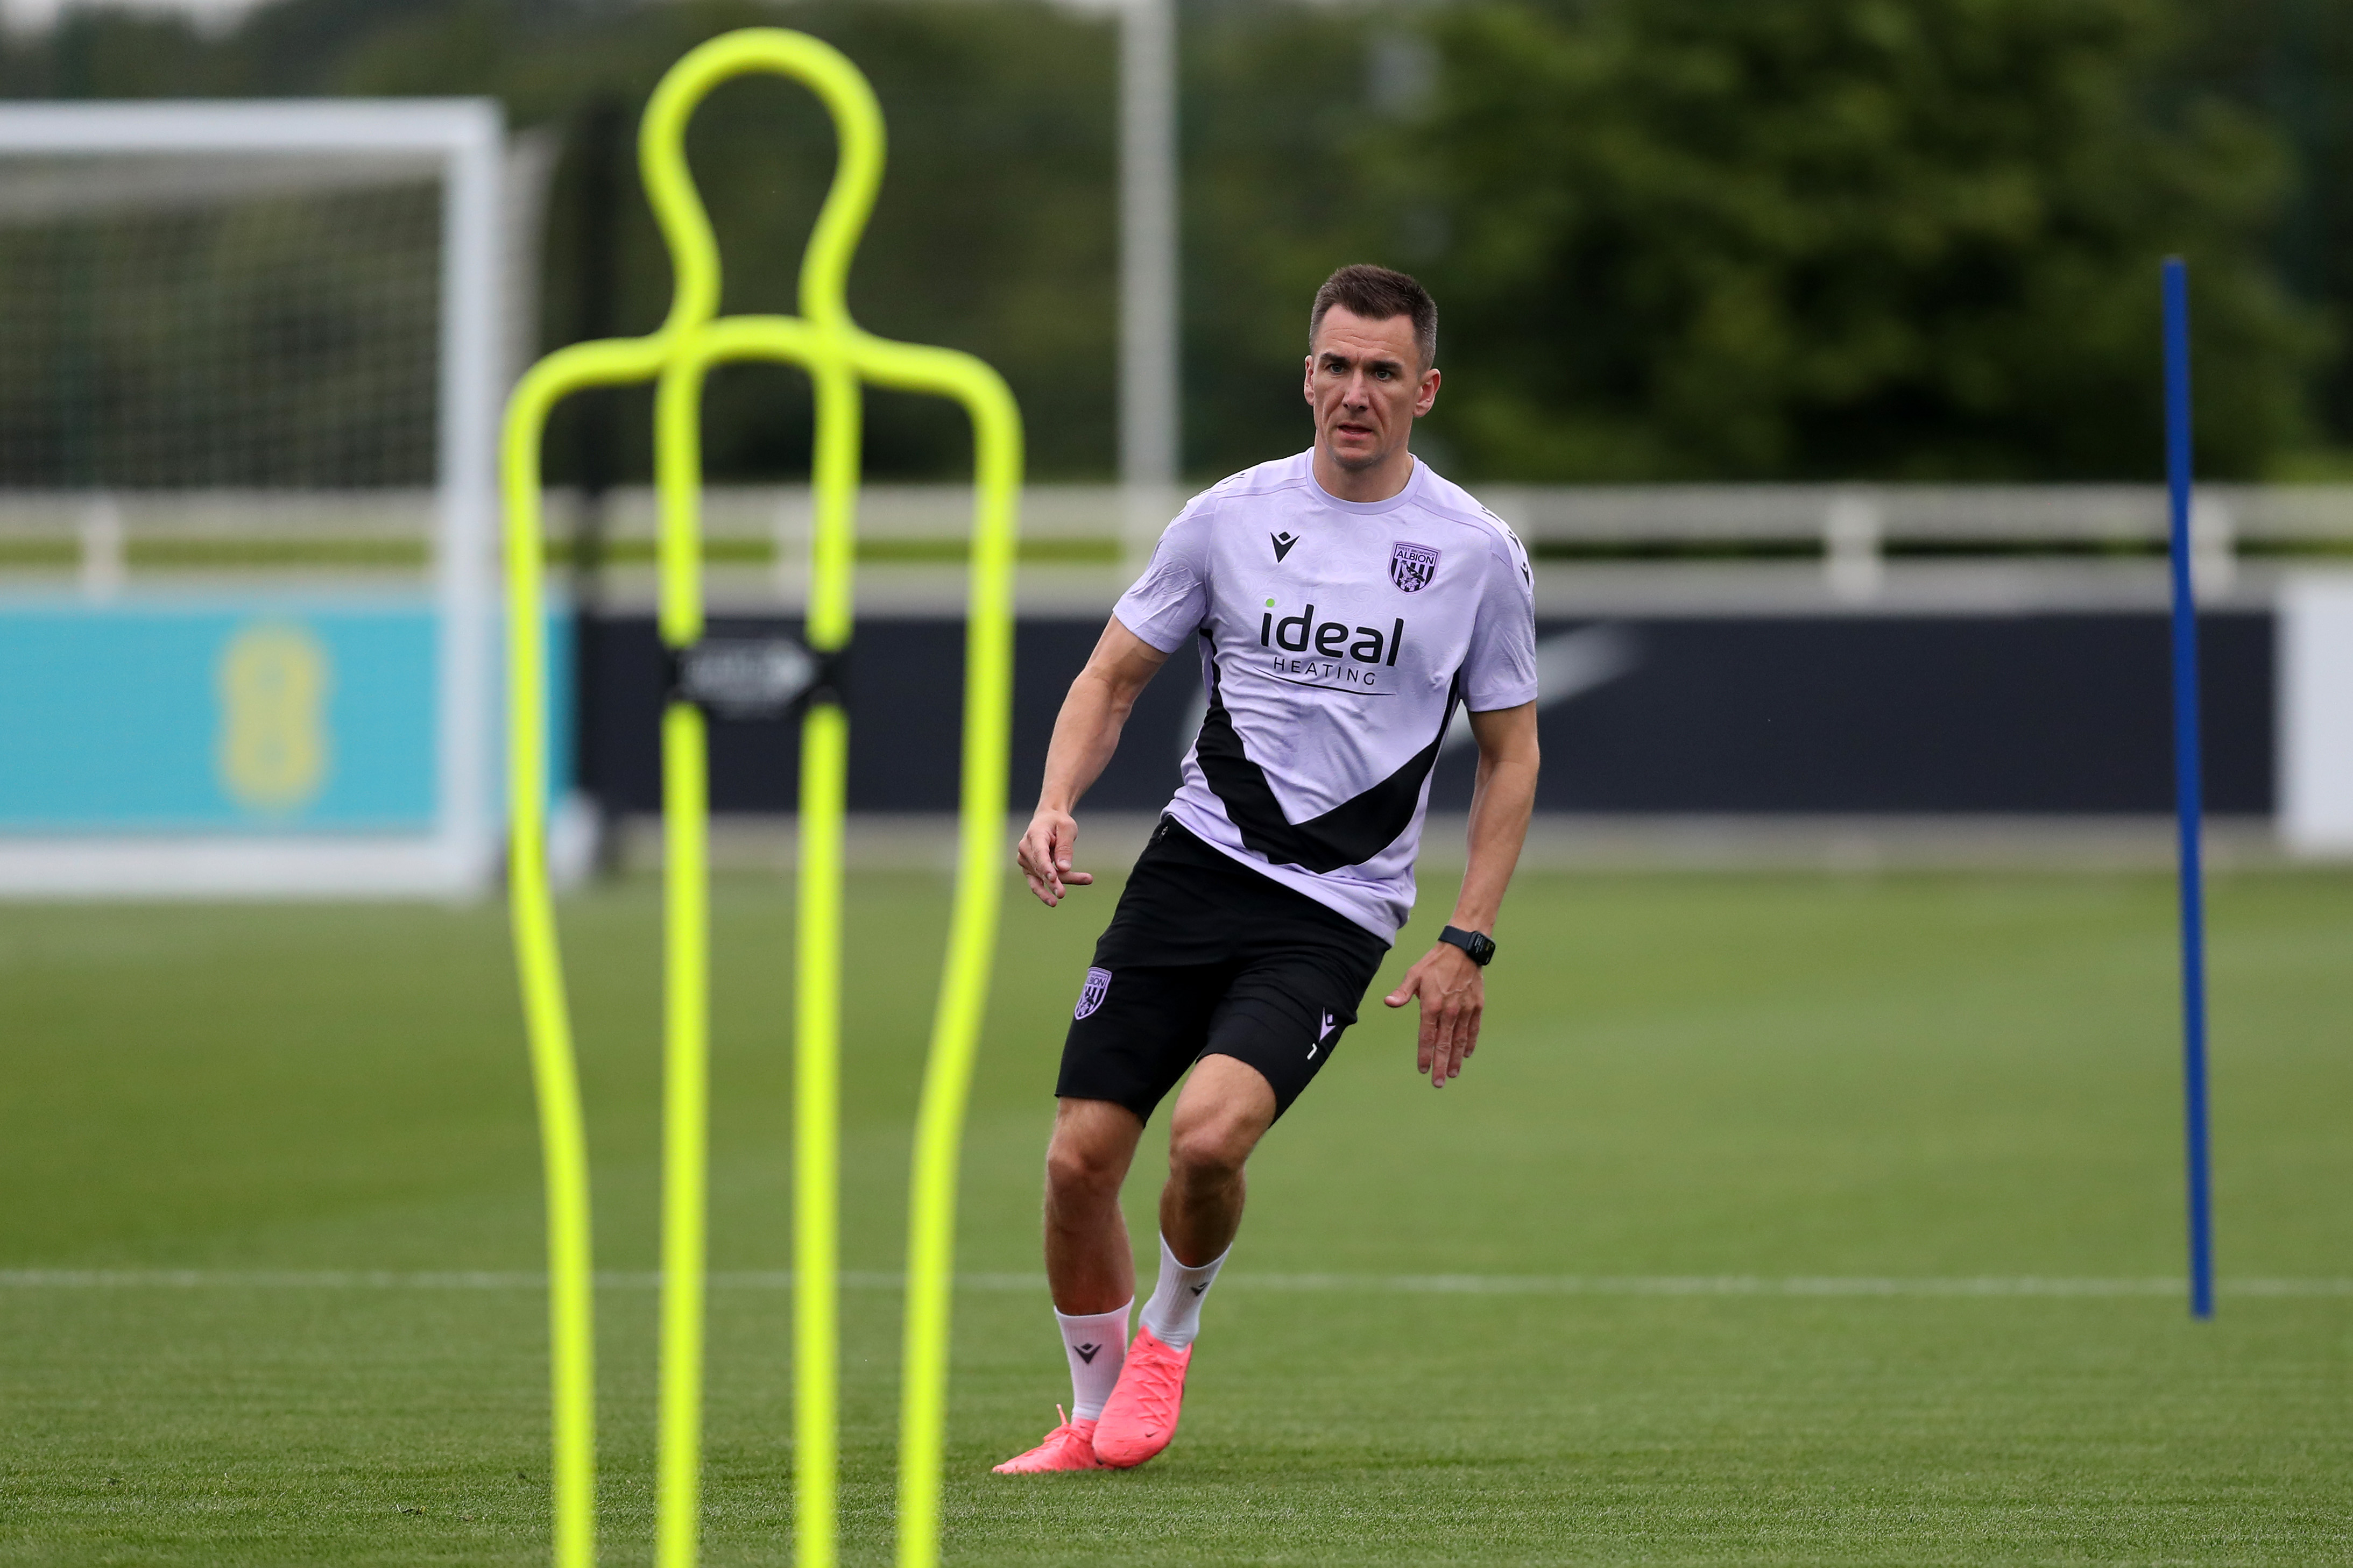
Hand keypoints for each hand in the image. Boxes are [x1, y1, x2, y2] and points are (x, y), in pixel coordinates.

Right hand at [1015, 806, 1092, 906]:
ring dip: (1054, 886)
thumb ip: (1065, 847)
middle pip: (1041, 868)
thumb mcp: (1067, 828)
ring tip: (1062, 897)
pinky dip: (1047, 890)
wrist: (1047, 820)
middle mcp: (1025, 849)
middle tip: (1062, 894)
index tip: (1053, 878)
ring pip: (1041, 877)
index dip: (1045, 867)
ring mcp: (1025, 860)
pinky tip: (1053, 900)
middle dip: (1053, 882)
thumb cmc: (1058, 823)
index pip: (1039, 853)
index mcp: (1034, 835)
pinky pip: (1038, 882)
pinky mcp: (1029, 869)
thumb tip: (1064, 868)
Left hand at [1383, 941, 1483, 1087]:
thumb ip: (1402, 992)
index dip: (1425, 1055)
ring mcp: (1465, 1010)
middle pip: (1444, 1044)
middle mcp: (1449, 1012)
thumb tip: (1389, 1003)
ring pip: (1460, 1040)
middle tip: (1438, 1083)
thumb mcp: (1414, 974)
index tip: (1423, 1070)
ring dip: (1455, 1059)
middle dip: (1440, 1065)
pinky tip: (1466, 1054)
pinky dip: (1470, 1043)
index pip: (1427, 1037)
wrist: (1463, 949)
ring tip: (1452, 1074)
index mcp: (1432, 1006)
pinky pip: (1473, 1029)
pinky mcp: (1477, 1006)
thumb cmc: (1434, 962)